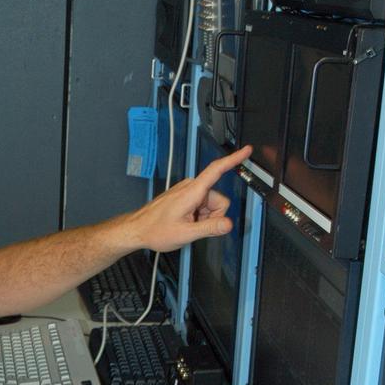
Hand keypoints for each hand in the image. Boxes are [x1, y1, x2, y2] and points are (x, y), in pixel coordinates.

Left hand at [124, 143, 251, 253]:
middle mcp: (190, 187)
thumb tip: (228, 224)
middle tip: (196, 226)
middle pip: (219, 199)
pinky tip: (186, 222)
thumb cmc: (155, 230)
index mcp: (192, 192)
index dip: (233, 159)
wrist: (138, 229)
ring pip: (212, 204)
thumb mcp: (185, 233)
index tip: (246, 151)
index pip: (216, 170)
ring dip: (205, 217)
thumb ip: (209, 228)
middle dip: (214, 215)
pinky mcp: (185, 197)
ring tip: (188, 224)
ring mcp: (187, 192)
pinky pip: (203, 205)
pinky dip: (199, 216)